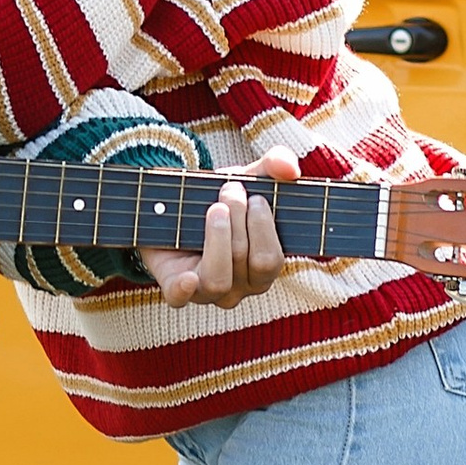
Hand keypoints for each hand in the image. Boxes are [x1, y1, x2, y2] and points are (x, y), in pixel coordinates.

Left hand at [140, 147, 296, 308]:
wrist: (176, 205)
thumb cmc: (220, 197)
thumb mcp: (249, 177)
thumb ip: (275, 166)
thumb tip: (289, 169)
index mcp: (263, 267)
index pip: (272, 261)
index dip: (264, 228)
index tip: (255, 197)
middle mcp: (240, 286)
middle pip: (248, 264)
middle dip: (240, 220)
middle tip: (230, 191)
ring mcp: (208, 291)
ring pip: (219, 279)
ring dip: (218, 237)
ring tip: (214, 208)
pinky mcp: (176, 287)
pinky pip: (181, 298)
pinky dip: (185, 289)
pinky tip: (188, 276)